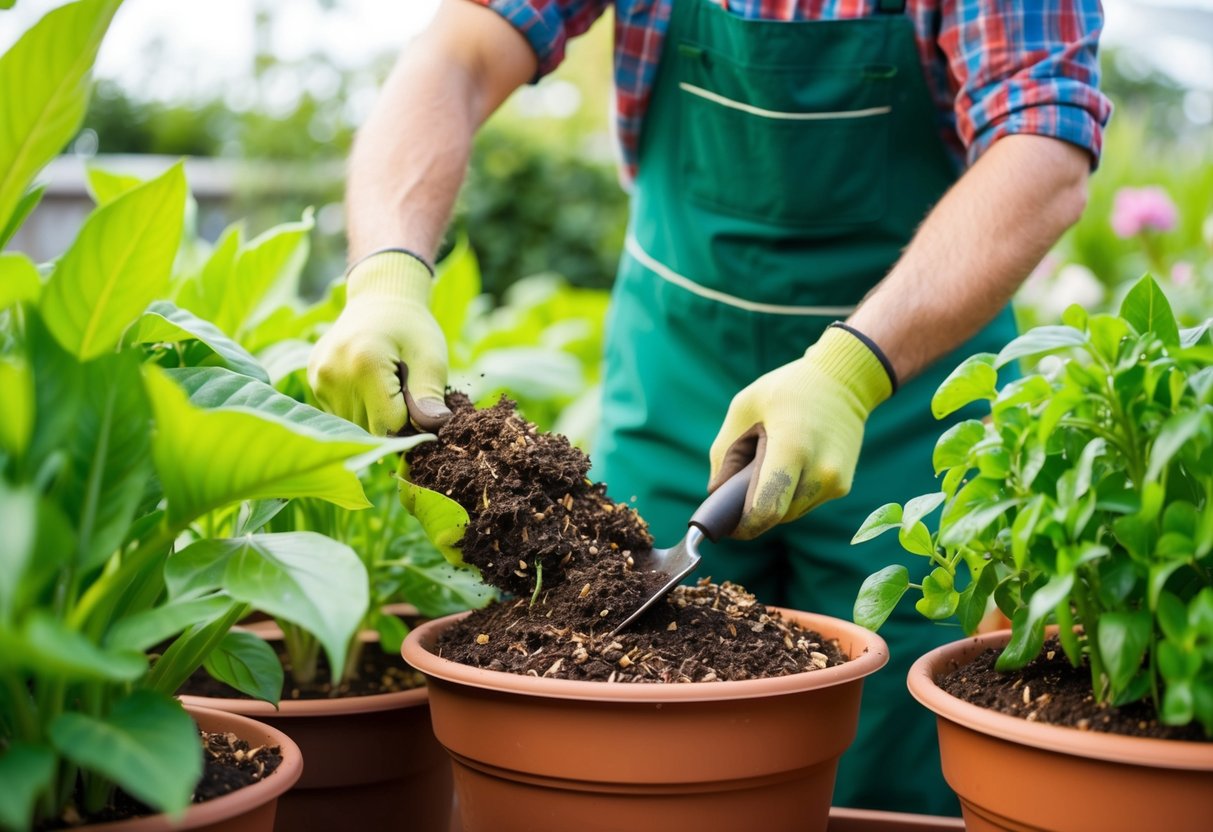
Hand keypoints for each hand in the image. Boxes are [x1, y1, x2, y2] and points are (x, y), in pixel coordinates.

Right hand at [308, 250, 450, 435]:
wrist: (379, 301)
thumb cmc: (411, 329)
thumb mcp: (430, 357)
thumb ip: (429, 395)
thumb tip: (434, 427)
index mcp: (365, 364)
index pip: (390, 425)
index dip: (411, 421)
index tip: (420, 400)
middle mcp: (333, 374)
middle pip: (370, 429)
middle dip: (393, 420)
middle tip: (404, 389)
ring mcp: (318, 379)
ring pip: (355, 426)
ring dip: (375, 416)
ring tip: (385, 383)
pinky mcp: (313, 382)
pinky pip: (342, 415)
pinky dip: (360, 408)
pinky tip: (367, 383)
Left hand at [708, 324, 894, 538]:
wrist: (843, 381)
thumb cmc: (786, 389)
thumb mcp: (743, 408)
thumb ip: (724, 455)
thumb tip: (717, 494)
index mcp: (793, 448)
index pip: (766, 509)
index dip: (743, 526)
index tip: (726, 526)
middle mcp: (820, 470)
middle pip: (776, 516)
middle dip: (752, 513)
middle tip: (735, 495)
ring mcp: (835, 481)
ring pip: (791, 513)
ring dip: (771, 503)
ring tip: (763, 470)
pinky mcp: (842, 486)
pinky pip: (805, 503)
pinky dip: (789, 496)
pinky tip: (784, 470)